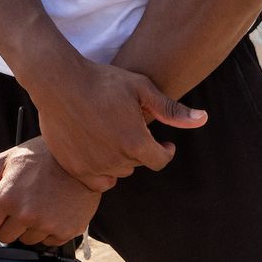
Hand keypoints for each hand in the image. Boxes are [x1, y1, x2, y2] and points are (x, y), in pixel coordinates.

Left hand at [0, 137, 100, 249]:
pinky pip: (47, 243)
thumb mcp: (4, 162)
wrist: (81, 155)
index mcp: (6, 197)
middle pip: (3, 237)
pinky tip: (53, 209)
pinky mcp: (65, 232)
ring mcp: (47, 225)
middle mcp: (26, 214)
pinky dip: (48, 230)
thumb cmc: (41, 155)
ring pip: (26, 241)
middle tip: (22, 200)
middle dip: (8, 222)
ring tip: (40, 202)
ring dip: (29, 227)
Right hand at [25, 57, 205, 189]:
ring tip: (112, 135)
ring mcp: (93, 166)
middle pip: (138, 164)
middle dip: (138, 149)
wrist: (58, 81)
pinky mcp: (74, 168)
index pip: (160, 160)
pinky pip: (98, 182)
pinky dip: (101, 171)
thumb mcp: (140, 88)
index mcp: (135, 142)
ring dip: (120, 159)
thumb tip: (203, 119)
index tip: (163, 142)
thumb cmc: (102, 80)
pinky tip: (98, 150)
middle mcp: (116, 159)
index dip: (165, 150)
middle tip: (128, 127)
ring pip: (118, 172)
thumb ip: (171, 110)